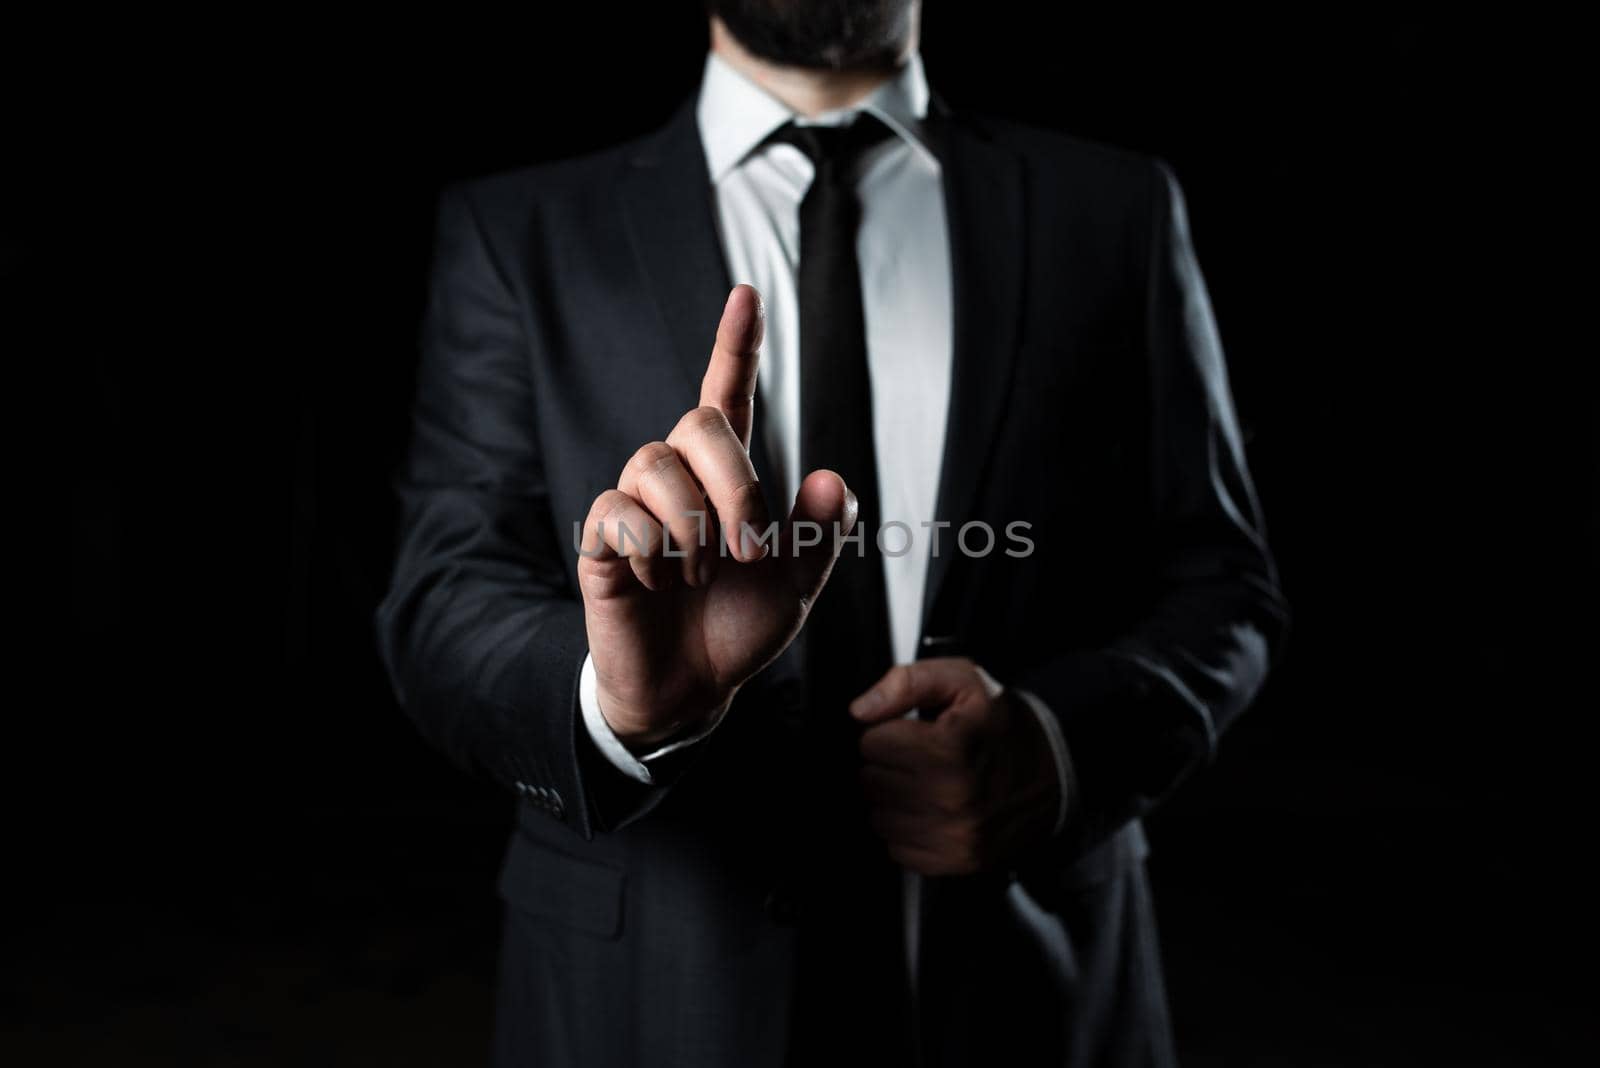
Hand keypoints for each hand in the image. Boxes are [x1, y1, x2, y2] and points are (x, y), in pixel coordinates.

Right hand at [578, 285, 856, 749]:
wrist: (692, 689)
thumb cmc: (739, 626)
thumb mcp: (798, 585)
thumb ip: (819, 534)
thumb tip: (830, 477)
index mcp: (726, 477)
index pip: (726, 394)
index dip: (735, 344)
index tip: (748, 293)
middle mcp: (677, 478)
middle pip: (695, 425)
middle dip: (735, 484)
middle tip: (749, 549)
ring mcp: (634, 507)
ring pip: (652, 465)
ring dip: (693, 528)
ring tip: (700, 576)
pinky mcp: (600, 542)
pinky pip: (616, 515)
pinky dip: (650, 553)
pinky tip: (658, 583)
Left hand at [851, 658, 1061, 875]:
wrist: (1052, 772)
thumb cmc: (1001, 726)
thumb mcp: (962, 680)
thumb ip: (907, 682)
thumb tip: (862, 710)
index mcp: (950, 750)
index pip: (871, 743)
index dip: (890, 731)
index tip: (915, 732)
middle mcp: (953, 798)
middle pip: (871, 781)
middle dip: (891, 765)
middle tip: (923, 757)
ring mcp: (955, 835)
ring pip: (879, 816)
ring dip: (896, 800)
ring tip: (930, 782)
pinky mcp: (956, 860)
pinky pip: (897, 848)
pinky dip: (909, 829)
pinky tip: (934, 810)